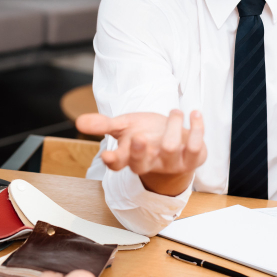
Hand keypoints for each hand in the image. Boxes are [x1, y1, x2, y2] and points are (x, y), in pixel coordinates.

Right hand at [76, 109, 206, 195]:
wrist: (175, 140)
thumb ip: (103, 125)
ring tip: (174, 111)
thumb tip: (79, 122)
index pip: (119, 164)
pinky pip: (196, 146)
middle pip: (142, 165)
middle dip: (139, 151)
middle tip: (139, 136)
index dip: (113, 161)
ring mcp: (172, 163)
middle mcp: (151, 163)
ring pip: (170, 148)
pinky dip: (197, 127)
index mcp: (131, 157)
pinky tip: (194, 113)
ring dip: (172, 125)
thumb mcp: (124, 127)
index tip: (106, 156)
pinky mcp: (192, 158)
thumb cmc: (146, 133)